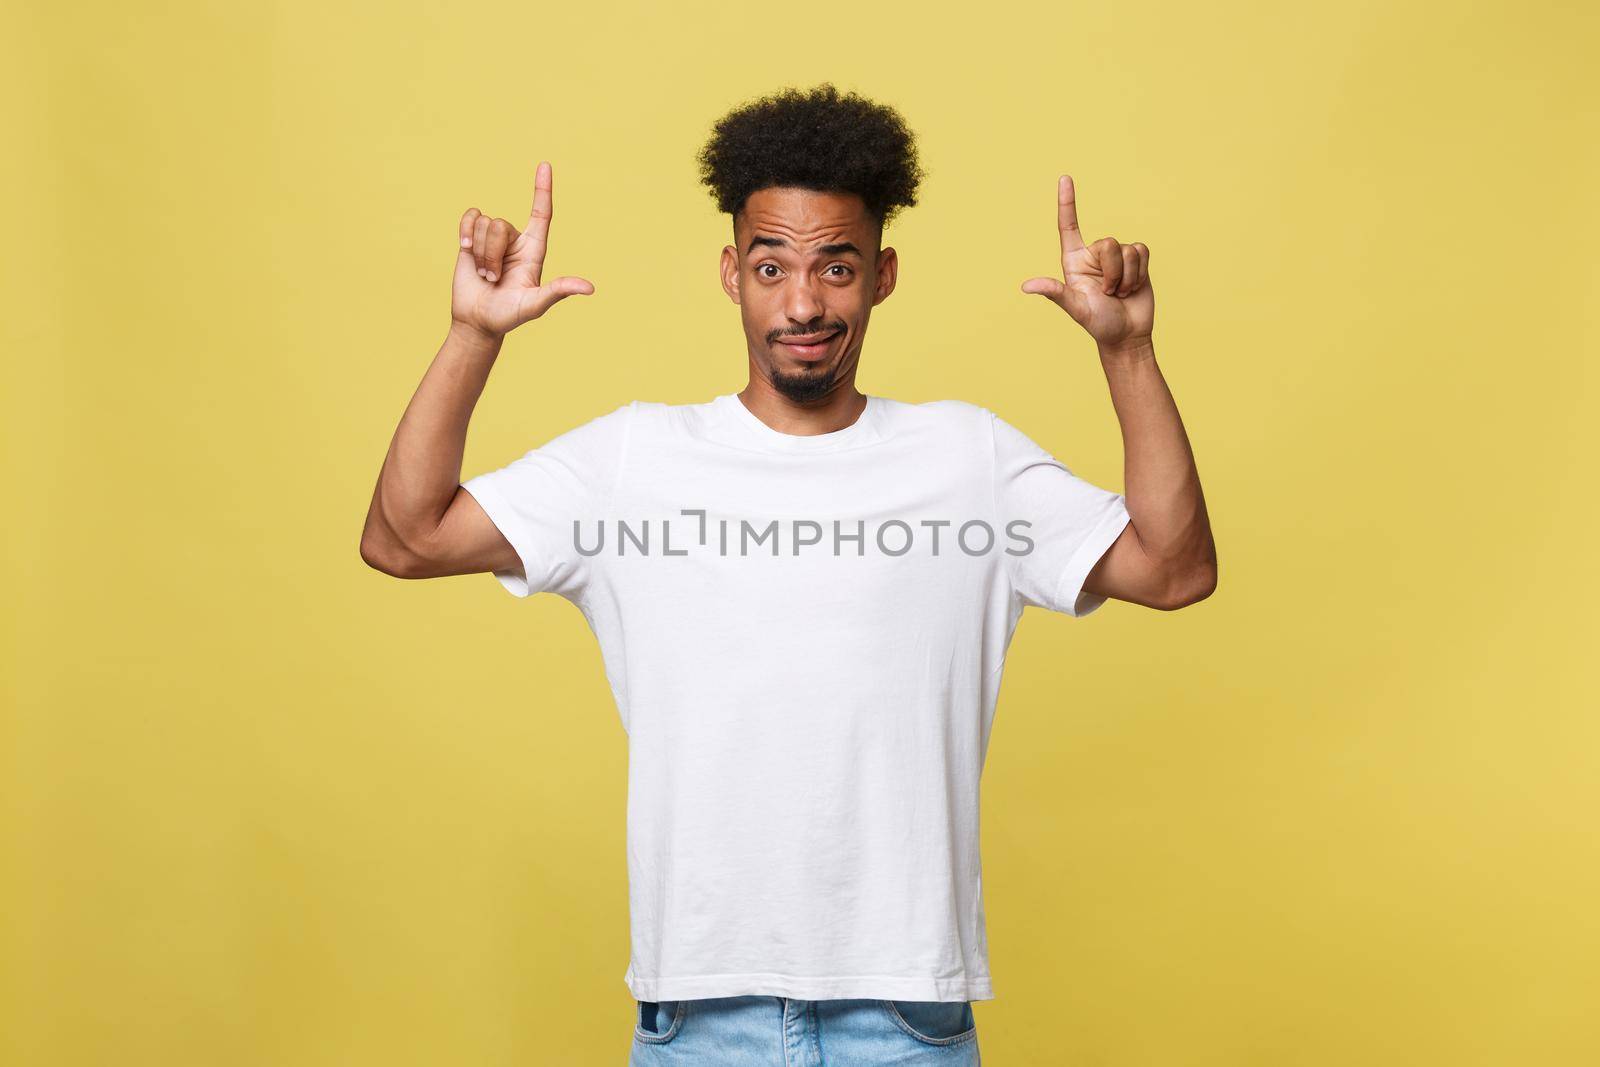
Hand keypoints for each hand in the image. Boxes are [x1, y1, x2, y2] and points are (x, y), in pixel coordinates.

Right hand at [450, 161, 594, 338]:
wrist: (477, 322)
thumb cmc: (508, 316)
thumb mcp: (535, 305)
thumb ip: (558, 292)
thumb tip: (589, 288)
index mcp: (534, 251)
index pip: (541, 214)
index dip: (543, 190)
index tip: (545, 165)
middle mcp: (515, 241)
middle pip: (501, 225)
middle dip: (491, 254)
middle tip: (494, 279)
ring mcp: (493, 239)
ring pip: (484, 224)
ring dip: (478, 253)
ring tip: (484, 275)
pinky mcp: (471, 239)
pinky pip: (469, 218)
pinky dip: (464, 232)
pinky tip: (464, 250)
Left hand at [1020, 174, 1152, 349]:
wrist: (1127, 335)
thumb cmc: (1098, 324)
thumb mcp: (1075, 309)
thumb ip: (1055, 293)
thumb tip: (1026, 286)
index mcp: (1074, 261)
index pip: (1068, 226)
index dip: (1067, 202)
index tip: (1065, 177)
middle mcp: (1093, 255)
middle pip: (1107, 243)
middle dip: (1112, 272)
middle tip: (1108, 293)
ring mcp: (1115, 257)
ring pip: (1127, 249)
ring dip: (1127, 276)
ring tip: (1119, 293)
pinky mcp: (1136, 260)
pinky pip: (1142, 250)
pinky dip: (1140, 272)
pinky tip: (1133, 287)